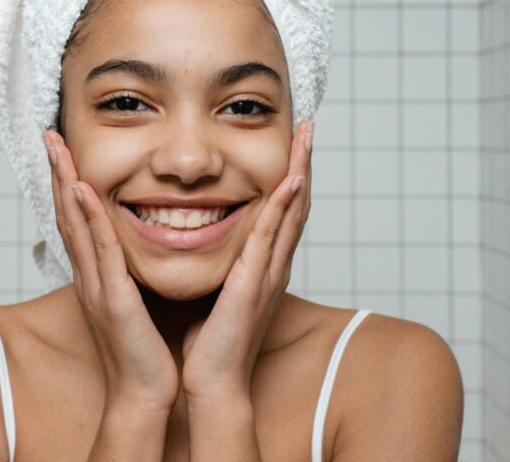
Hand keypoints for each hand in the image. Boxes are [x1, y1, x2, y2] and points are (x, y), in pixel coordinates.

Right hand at [43, 130, 178, 411]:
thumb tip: (137, 244)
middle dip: (58, 173)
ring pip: (76, 225)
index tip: (64, 150)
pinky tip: (84, 190)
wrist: (144, 392)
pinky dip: (90, 219)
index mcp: (96, 275)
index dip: (68, 183)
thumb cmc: (144, 349)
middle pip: (67, 214)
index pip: (77, 220)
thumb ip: (129, 271)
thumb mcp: (134, 299)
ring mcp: (96, 285)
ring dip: (66, 184)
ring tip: (59, 148)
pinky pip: (100, 251)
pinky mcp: (112, 299)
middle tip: (49, 135)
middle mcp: (89, 276)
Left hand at [179, 119, 313, 400]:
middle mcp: (273, 265)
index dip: (290, 175)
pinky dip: (282, 207)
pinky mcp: (254, 283)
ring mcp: (267, 273)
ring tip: (306, 138)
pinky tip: (289, 180)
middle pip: (296, 205)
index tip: (292, 142)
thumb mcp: (217, 290)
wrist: (213, 382)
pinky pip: (270, 238)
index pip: (281, 211)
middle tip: (309, 127)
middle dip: (303, 163)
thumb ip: (220, 265)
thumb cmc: (211, 342)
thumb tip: (200, 238)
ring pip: (290, 213)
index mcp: (262, 266)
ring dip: (300, 172)